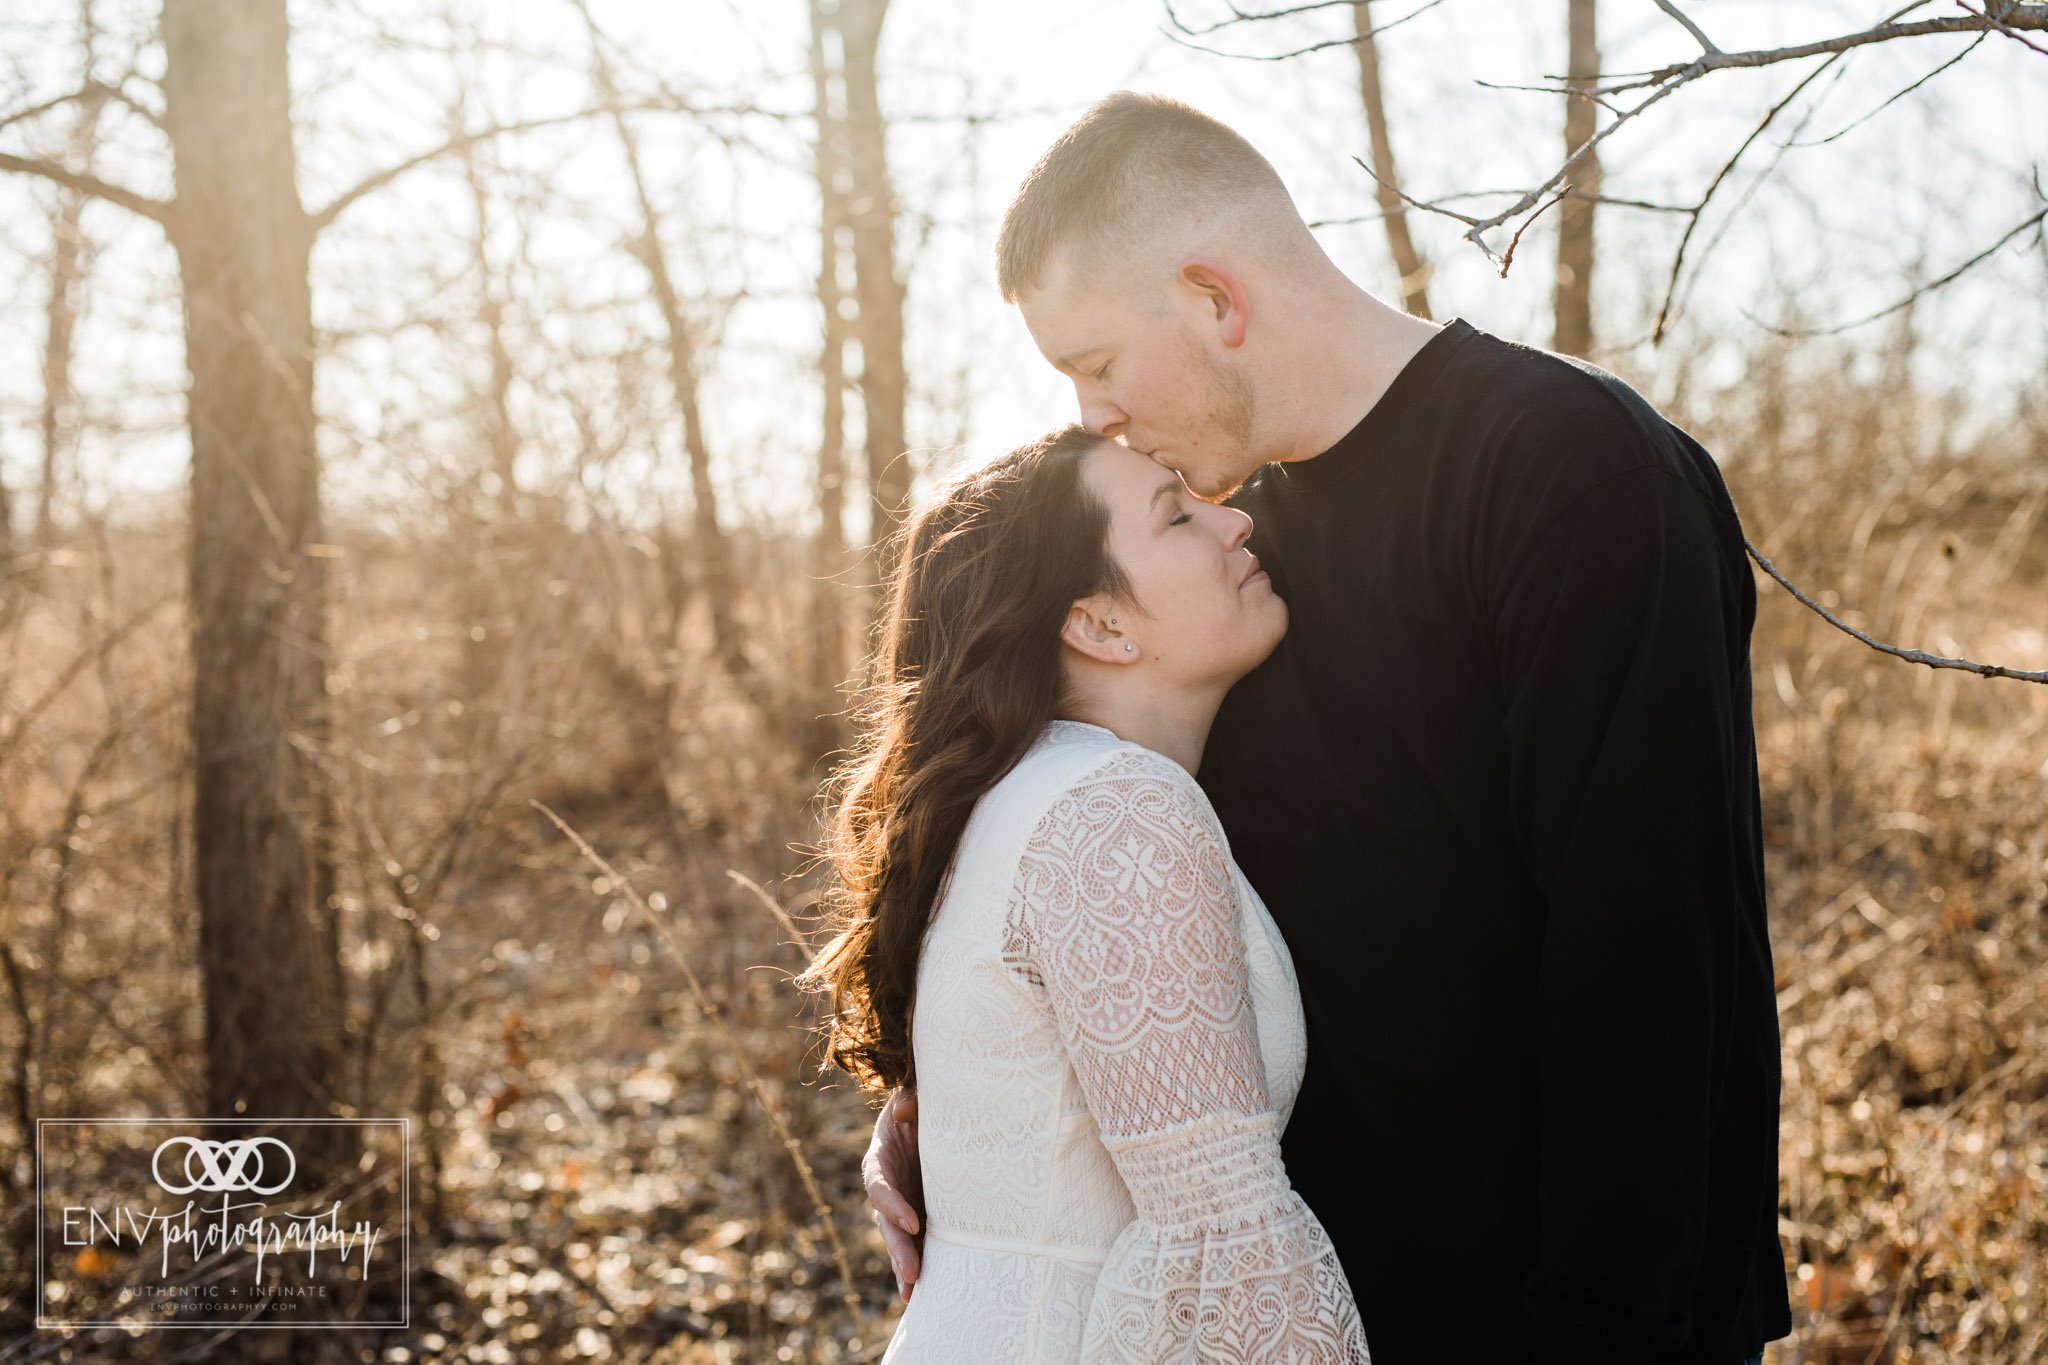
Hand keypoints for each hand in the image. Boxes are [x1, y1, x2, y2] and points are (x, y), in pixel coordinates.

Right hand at [863, 1086, 924, 1300]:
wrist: (925, 1122)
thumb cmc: (919, 1108)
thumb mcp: (912, 1097)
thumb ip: (909, 1100)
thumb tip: (905, 1110)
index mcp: (880, 1161)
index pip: (880, 1186)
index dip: (893, 1204)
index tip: (912, 1221)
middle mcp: (886, 1190)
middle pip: (886, 1223)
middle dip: (898, 1249)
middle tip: (913, 1272)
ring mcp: (899, 1207)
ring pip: (897, 1241)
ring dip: (904, 1266)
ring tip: (913, 1292)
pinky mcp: (915, 1218)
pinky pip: (912, 1245)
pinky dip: (913, 1266)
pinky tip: (919, 1292)